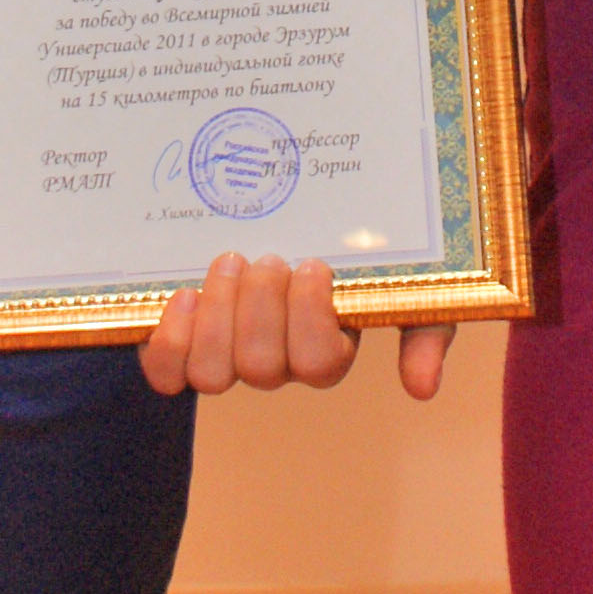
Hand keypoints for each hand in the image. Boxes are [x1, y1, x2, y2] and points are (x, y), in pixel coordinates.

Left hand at [140, 251, 452, 400]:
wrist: (295, 205)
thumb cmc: (354, 250)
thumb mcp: (407, 281)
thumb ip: (425, 329)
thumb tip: (423, 388)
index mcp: (327, 349)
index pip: (318, 364)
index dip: (309, 320)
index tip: (313, 263)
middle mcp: (276, 360)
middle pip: (262, 369)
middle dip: (260, 308)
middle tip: (267, 258)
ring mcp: (227, 353)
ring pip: (212, 374)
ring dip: (216, 319)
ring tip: (228, 264)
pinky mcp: (183, 341)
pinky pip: (167, 370)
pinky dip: (169, 341)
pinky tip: (183, 296)